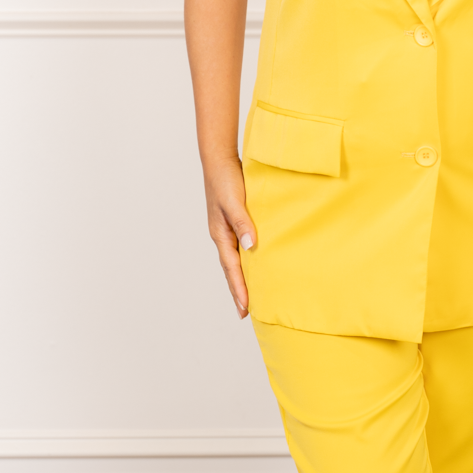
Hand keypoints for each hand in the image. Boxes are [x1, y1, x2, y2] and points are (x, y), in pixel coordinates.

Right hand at [205, 155, 256, 316]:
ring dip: (240, 278)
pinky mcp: (233, 222)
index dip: (239, 288)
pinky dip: (245, 260)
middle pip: (231, 269)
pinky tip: (254, 263)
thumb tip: (252, 247)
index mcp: (220, 234)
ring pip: (235, 260)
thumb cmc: (225, 179)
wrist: (219, 159)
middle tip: (246, 312)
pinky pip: (239, 247)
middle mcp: (222, 235)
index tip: (246, 308)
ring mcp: (226, 229)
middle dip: (237, 290)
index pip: (232, 268)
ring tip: (249, 295)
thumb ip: (243, 223)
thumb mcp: (234, 201)